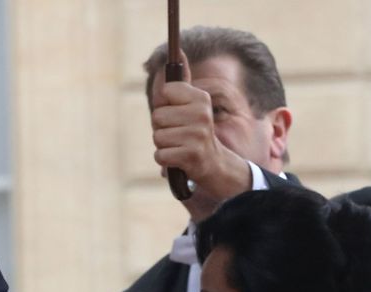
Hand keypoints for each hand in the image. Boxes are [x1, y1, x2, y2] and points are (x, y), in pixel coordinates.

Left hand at [150, 59, 252, 220]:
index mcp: (201, 98)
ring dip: (163, 144)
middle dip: (162, 127)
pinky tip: (178, 158)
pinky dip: (165, 159)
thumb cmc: (194, 131)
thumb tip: (178, 51)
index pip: (165, 91)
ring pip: (157, 136)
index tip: (177, 112)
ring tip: (179, 145)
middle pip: (157, 116)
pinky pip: (160, 155)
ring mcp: (197, 135)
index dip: (165, 104)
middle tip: (178, 133)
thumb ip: (181, 83)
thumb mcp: (191, 105)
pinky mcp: (191, 155)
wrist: (213, 162)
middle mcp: (201, 114)